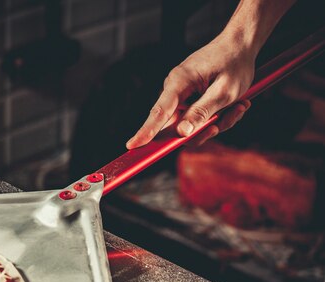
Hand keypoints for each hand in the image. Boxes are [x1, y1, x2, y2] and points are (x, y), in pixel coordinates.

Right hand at [126, 33, 255, 148]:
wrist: (240, 44)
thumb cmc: (234, 62)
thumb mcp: (225, 91)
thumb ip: (202, 112)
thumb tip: (182, 133)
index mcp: (179, 82)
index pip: (159, 112)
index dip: (146, 131)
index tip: (133, 145)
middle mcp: (175, 89)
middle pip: (176, 125)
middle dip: (203, 130)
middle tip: (226, 118)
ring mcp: (181, 96)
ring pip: (191, 125)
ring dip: (216, 122)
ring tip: (237, 106)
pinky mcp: (188, 100)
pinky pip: (197, 119)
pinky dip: (217, 117)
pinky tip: (233, 104)